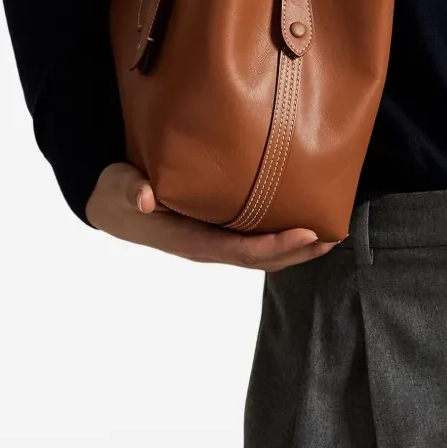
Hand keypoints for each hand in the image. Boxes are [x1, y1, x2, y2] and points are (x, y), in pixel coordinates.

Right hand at [84, 162, 340, 270]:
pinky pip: (254, 240)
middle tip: (334, 237)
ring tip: (330, 235)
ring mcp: (213, 243)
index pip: (239, 250)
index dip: (274, 246)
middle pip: (260, 259)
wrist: (112, 205)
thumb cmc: (120, 193)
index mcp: (190, 240)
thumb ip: (132, 190)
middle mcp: (207, 247)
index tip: (306, 234)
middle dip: (297, 252)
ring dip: (295, 249)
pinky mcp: (217, 232)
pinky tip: (303, 224)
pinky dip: (281, 237)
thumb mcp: (120, 188)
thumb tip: (144, 198)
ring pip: (261, 254)